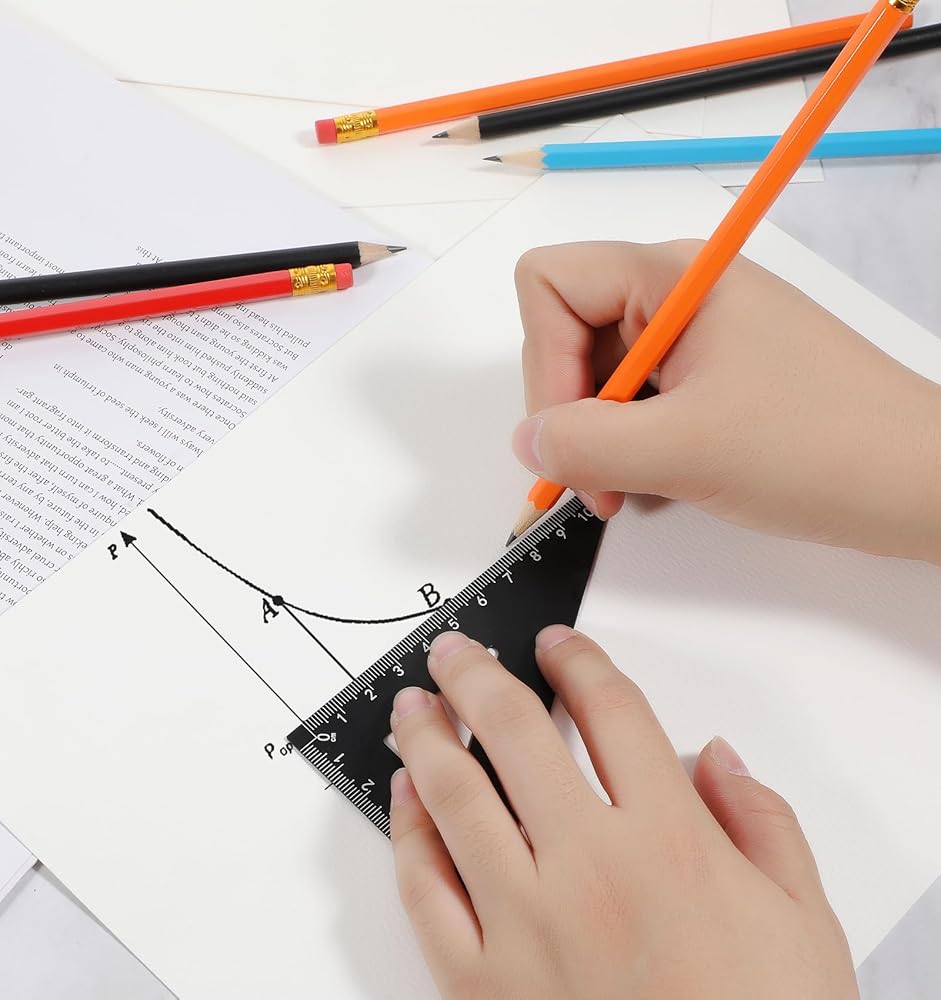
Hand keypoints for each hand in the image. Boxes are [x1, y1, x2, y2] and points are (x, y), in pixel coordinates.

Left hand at [390, 627, 857, 999]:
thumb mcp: (805, 924)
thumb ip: (765, 823)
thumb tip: (715, 756)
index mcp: (671, 842)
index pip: (612, 712)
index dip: (578, 663)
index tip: (557, 645)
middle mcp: (589, 868)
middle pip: (516, 734)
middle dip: (477, 677)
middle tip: (456, 653)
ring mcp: (525, 924)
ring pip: (457, 797)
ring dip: (427, 737)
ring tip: (414, 706)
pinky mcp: (479, 983)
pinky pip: (426, 889)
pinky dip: (409, 831)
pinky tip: (405, 797)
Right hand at [511, 241, 940, 563]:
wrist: (920, 484)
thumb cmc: (819, 448)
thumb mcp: (682, 450)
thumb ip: (583, 445)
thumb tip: (526, 443)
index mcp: (671, 276)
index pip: (549, 284)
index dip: (541, 362)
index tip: (570, 434)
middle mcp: (678, 292)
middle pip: (566, 331)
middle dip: (570, 411)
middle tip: (597, 484)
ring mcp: (699, 333)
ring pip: (599, 373)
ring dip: (600, 438)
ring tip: (635, 489)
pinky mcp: (715, 372)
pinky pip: (639, 397)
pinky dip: (633, 443)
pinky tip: (659, 480)